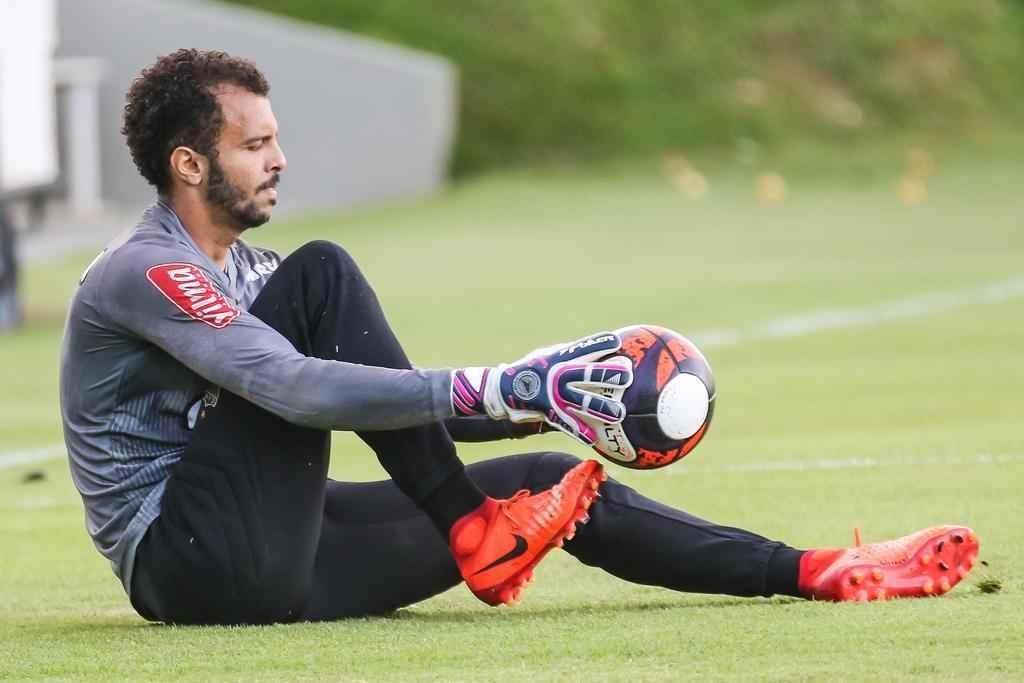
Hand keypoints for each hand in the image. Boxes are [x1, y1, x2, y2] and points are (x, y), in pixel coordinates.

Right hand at [451, 331, 632, 445]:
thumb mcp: (549, 354)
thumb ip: (570, 353)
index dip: (599, 344)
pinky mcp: (550, 412)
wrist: (505, 388)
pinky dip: (580, 432)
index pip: (583, 349)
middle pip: (587, 374)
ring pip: (583, 402)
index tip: (616, 342)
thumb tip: (597, 350)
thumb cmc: (533, 368)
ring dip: (602, 408)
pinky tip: (593, 438)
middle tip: (627, 374)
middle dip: (607, 374)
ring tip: (619, 413)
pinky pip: (567, 424)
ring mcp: (555, 395)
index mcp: (560, 359)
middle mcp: (559, 376)